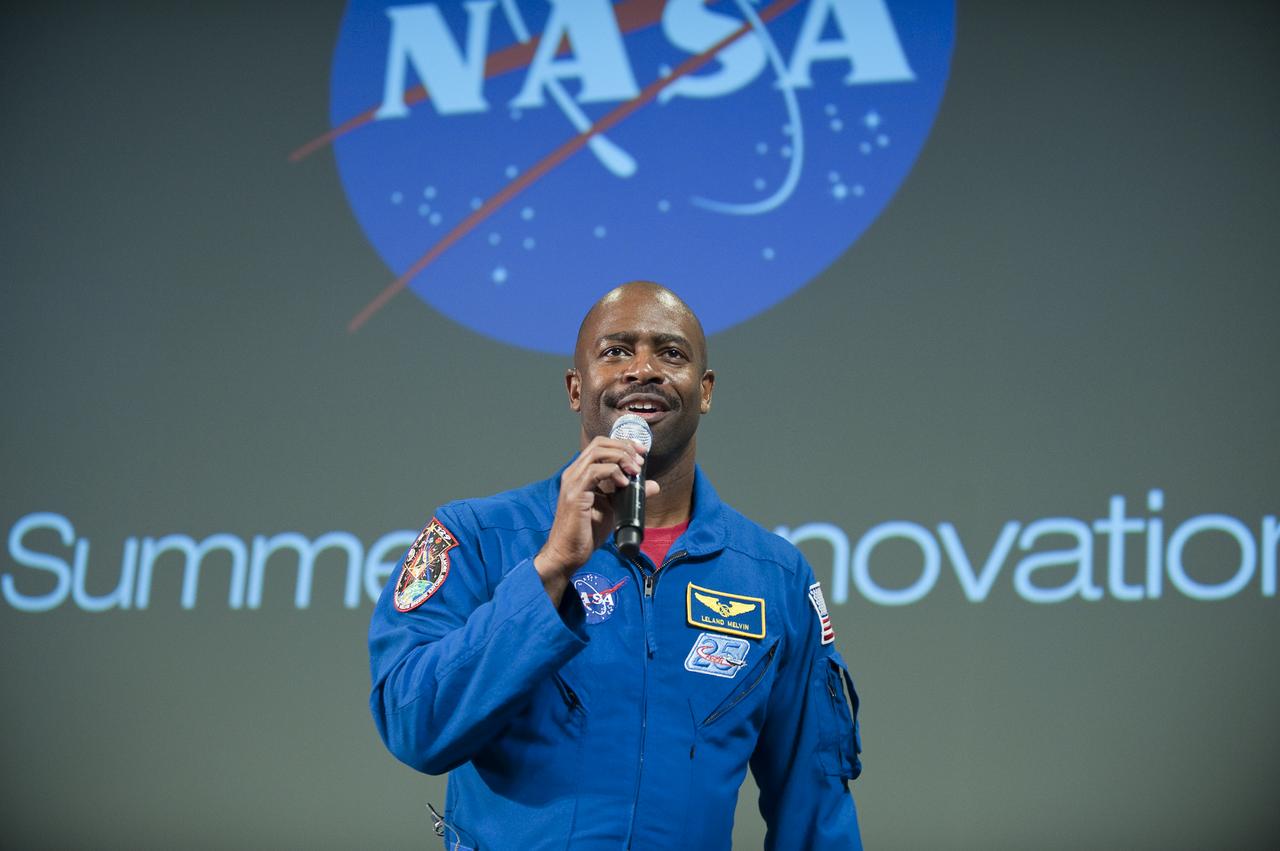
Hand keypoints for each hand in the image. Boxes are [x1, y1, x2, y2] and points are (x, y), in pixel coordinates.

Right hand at [534, 437, 659, 602]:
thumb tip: (653, 485)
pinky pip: (594, 472)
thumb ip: (630, 494)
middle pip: (599, 444)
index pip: (600, 446)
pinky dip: (613, 472)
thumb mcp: (614, 508)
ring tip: (634, 471)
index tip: (641, 452)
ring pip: (597, 453)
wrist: (568, 554)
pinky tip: (623, 483)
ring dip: (621, 458)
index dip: (623, 444)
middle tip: (640, 461)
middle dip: (624, 447)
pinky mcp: (574, 495)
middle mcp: (574, 474)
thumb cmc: (586, 533)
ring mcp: (572, 482)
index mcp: (580, 474)